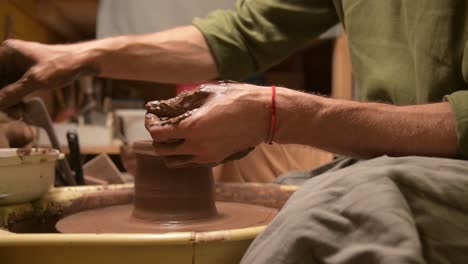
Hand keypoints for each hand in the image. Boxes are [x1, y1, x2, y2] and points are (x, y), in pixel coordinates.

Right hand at [0, 39, 96, 108]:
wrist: (82, 63)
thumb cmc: (62, 65)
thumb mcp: (36, 80)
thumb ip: (13, 93)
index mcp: (7, 52)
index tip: (0, 105)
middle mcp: (8, 58)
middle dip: (2, 100)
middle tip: (14, 114)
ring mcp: (16, 68)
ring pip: (3, 89)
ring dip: (9, 103)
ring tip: (20, 114)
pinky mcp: (24, 76)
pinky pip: (13, 91)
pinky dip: (17, 101)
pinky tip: (23, 111)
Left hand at [146, 82, 271, 166]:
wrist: (265, 116)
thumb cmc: (238, 99)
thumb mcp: (208, 93)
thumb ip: (182, 101)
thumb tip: (162, 105)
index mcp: (192, 126)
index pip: (157, 133)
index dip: (151, 124)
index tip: (153, 115)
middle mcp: (196, 146)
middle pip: (161, 150)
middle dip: (157, 138)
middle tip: (161, 125)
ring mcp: (206, 156)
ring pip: (174, 161)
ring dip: (168, 149)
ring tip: (173, 135)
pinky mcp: (215, 160)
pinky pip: (190, 162)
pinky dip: (183, 154)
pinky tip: (189, 140)